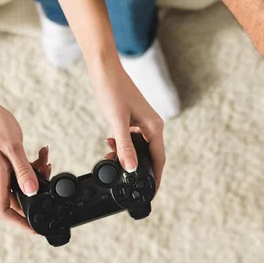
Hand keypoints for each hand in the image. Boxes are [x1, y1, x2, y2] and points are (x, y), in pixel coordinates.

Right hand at [0, 101, 50, 231]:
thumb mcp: (13, 148)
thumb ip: (24, 171)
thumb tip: (32, 191)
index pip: (3, 212)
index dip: (19, 223)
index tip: (35, 229)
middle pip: (17, 200)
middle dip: (36, 193)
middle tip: (49, 178)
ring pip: (22, 185)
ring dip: (37, 176)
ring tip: (46, 161)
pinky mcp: (4, 165)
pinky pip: (21, 174)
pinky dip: (33, 167)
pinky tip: (41, 154)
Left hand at [91, 64, 165, 189]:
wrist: (104, 68)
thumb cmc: (112, 90)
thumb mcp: (117, 122)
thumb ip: (125, 146)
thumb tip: (130, 168)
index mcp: (154, 127)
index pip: (159, 160)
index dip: (157, 178)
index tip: (152, 193)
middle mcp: (152, 125)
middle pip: (151, 156)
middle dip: (140, 170)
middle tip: (129, 183)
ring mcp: (143, 122)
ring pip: (140, 148)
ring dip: (128, 157)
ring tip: (112, 161)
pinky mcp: (133, 119)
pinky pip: (132, 139)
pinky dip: (123, 146)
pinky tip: (110, 146)